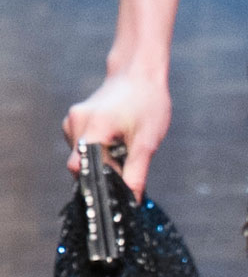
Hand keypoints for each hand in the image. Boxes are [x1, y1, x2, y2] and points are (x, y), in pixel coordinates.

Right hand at [63, 68, 170, 197]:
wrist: (139, 74)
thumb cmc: (147, 103)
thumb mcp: (146, 143)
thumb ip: (136, 175)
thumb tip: (132, 202)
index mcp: (93, 127)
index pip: (81, 170)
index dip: (98, 184)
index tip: (116, 189)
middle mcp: (76, 123)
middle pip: (80, 166)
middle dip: (102, 172)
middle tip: (126, 162)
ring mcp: (72, 121)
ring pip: (81, 158)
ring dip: (101, 161)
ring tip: (123, 146)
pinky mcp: (74, 121)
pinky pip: (81, 147)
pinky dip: (97, 152)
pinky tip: (114, 140)